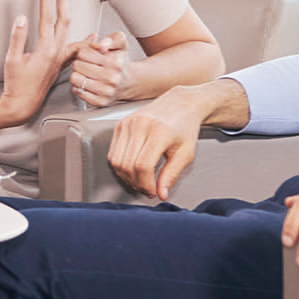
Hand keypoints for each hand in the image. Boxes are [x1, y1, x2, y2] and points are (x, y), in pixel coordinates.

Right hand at [0, 0, 78, 125]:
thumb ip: (18, 37)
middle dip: (62, 0)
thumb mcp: (12, 59)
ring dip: (69, 14)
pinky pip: (77, 49)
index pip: (47, 18)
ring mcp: (60, 58)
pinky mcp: (60, 64)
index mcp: (46, 49)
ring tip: (69, 0)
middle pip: (64, 20)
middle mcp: (57, 52)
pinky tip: (92, 37)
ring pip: (71, 32)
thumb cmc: (17, 84)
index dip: (46, 0)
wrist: (23, 103)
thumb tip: (22, 18)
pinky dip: (85, 41)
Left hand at [69, 31, 133, 106]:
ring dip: (77, 75)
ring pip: (75, 79)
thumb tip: (103, 44)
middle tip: (87, 64)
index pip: (83, 53)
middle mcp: (111, 78)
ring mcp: (106, 91)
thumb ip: (113, 38)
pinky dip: (79, 86)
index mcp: (115, 62)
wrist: (128, 82)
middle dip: (79, 63)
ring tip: (86, 74)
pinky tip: (87, 83)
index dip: (83, 52)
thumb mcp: (120, 44)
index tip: (90, 55)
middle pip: (77, 65)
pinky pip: (78, 91)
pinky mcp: (100, 102)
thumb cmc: (120, 62)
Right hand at [107, 82, 232, 199]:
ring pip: (116, 160)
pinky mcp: (120, 124)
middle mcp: (140, 125)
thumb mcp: (185, 153)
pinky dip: (120, 165)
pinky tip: (132, 169)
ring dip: (126, 176)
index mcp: (158, 132)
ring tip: (139, 180)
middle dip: (136, 183)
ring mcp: (128, 123)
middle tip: (146, 189)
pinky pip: (113, 152)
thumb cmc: (185, 127)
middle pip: (127, 165)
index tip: (153, 191)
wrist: (180, 104)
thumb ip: (172, 175)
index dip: (146, 184)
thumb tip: (161, 194)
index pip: (143, 166)